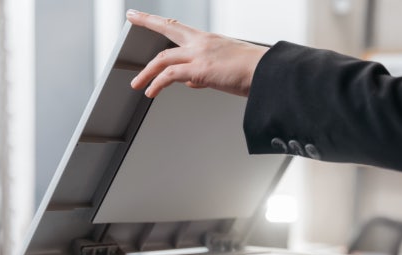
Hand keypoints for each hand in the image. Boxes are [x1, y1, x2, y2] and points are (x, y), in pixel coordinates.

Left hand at [126, 10, 268, 97]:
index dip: (161, 21)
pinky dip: (157, 84)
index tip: (147, 16)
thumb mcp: (226, 69)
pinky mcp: (199, 69)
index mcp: (209, 40)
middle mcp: (202, 43)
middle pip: (168, 29)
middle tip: (133, 17)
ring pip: (163, 59)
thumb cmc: (255, 72)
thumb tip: (190, 81)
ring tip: (138, 85)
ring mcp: (200, 54)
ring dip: (147, 73)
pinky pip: (169, 76)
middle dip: (148, 22)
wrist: (268, 73)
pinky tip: (151, 92)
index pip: (180, 27)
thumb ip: (205, 74)